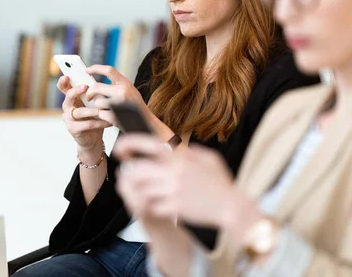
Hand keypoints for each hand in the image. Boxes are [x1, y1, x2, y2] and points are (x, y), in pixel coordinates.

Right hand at [58, 75, 111, 149]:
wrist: (93, 138)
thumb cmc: (94, 117)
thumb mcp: (95, 103)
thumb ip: (94, 94)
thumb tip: (100, 84)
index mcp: (72, 98)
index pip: (64, 87)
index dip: (63, 82)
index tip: (67, 76)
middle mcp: (68, 106)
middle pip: (68, 96)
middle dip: (76, 91)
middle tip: (85, 87)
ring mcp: (68, 118)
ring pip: (78, 112)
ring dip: (92, 110)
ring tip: (102, 109)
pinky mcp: (73, 129)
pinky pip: (86, 124)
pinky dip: (98, 123)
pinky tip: (107, 122)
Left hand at [85, 65, 149, 126]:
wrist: (146, 123)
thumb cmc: (136, 108)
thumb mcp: (130, 91)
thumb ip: (117, 85)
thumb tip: (97, 83)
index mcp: (126, 83)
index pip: (108, 70)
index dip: (96, 68)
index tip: (87, 70)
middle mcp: (123, 91)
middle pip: (97, 87)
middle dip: (90, 93)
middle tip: (89, 97)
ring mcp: (119, 104)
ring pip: (98, 102)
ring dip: (100, 107)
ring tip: (109, 110)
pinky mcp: (115, 115)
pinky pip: (101, 113)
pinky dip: (103, 116)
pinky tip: (111, 117)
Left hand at [115, 135, 240, 227]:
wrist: (231, 207)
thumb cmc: (221, 182)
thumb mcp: (209, 158)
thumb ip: (190, 151)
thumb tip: (176, 147)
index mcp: (181, 158)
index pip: (147, 144)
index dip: (129, 142)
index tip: (119, 146)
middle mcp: (174, 173)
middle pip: (137, 170)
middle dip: (130, 172)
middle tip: (130, 174)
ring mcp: (172, 191)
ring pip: (141, 189)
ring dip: (141, 190)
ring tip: (148, 190)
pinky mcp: (173, 208)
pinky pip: (152, 206)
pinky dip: (153, 205)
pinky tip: (161, 205)